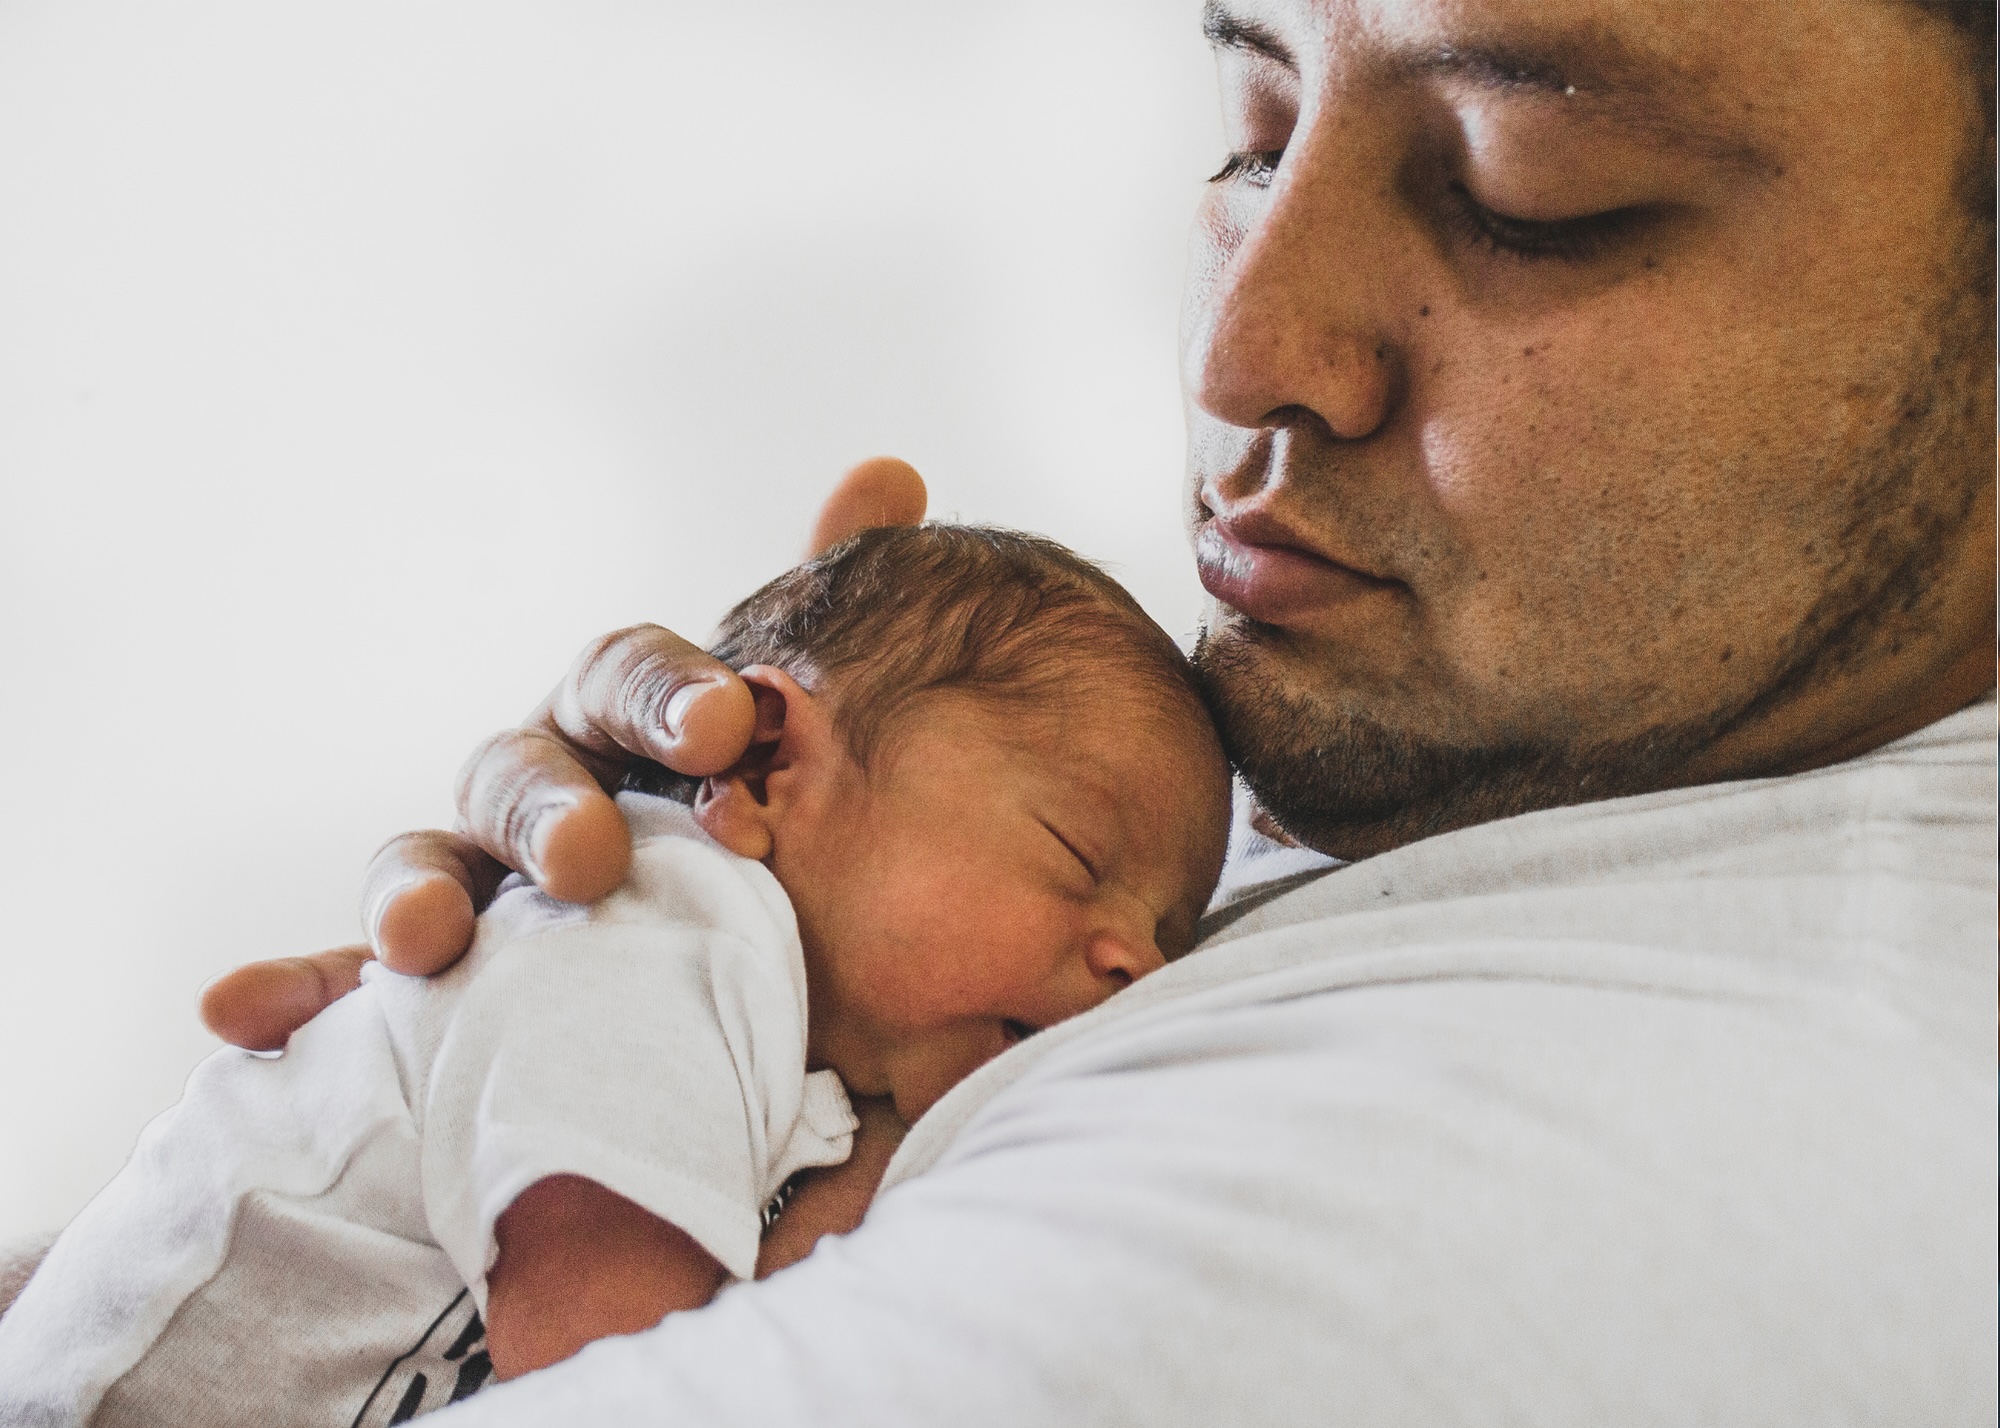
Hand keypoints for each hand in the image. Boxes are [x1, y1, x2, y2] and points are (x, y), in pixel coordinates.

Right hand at [199, 456, 927, 1050]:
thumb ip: (832, 614)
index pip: (631, 677)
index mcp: (623, 719)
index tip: (731, 721)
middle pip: (519, 770)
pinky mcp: (445, 984)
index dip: (671, 693)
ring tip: (425, 935)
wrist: (758, 960)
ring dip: (414, 889)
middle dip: (551, 808)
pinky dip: (298, 989)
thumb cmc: (759, 820)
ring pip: (429, 862)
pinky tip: (238, 1011)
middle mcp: (540, 785)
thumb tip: (886, 474)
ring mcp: (482, 877)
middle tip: (595, 857)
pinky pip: (354, 982)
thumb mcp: (802, 730)